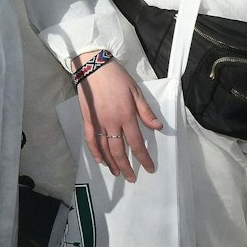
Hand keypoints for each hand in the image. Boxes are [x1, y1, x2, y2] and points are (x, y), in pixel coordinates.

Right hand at [77, 58, 163, 181]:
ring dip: (112, 163)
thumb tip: (158, 127)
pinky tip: (100, 161)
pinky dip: (95, 152)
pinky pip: (91, 140)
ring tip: (117, 173)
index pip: (137, 143)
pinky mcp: (88, 120)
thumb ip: (146, 111)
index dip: (143, 158)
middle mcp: (112, 123)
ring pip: (105, 149)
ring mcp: (98, 123)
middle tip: (132, 178)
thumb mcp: (136, 91)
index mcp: (126, 116)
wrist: (94, 67)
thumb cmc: (117, 78)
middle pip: (120, 151)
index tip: (149, 168)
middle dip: (127, 167)